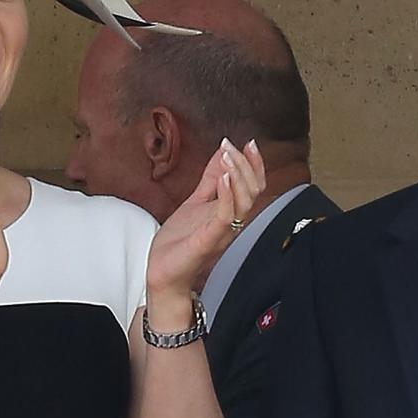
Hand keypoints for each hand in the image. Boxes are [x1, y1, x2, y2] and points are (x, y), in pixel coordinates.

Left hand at [146, 139, 266, 304]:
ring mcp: (222, 231)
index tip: (249, 143)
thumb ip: (210, 180)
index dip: (255, 164)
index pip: (254, 185)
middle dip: (246, 164)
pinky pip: (225, 217)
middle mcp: (231, 222)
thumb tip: (220, 154)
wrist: (162, 274)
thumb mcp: (195, 202)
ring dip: (238, 175)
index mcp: (230, 212)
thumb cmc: (179, 244)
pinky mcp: (208, 240)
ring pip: (245, 202)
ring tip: (228, 156)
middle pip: (254, 190)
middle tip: (233, 146)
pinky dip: (227, 196)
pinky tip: (223, 178)